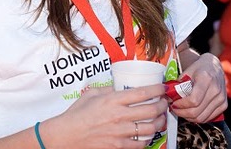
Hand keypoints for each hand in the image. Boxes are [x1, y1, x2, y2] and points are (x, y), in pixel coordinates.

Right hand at [41, 84, 167, 148]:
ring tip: (161, 118)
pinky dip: (148, 139)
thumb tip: (120, 87)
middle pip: (151, 110)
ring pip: (150, 128)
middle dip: (162, 106)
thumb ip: (108, 89)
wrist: (66, 136)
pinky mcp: (118, 147)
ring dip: (159, 122)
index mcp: (113, 100)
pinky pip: (140, 144)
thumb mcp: (91, 94)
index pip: (142, 92)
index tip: (162, 88)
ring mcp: (120, 133)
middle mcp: (119, 116)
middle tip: (164, 103)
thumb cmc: (77, 114)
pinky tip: (148, 134)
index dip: (157, 90)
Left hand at [170, 53, 226, 122]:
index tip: (173, 103)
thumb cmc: (199, 67)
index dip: (181, 105)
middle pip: (197, 111)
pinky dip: (197, 118)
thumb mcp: (187, 71)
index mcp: (206, 78)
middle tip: (174, 109)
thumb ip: (179, 84)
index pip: (193, 100)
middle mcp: (216, 89)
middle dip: (182, 113)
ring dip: (188, 117)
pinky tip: (190, 111)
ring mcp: (221, 98)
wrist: (214, 65)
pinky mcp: (224, 105)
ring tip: (181, 111)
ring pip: (202, 117)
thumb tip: (168, 96)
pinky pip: (208, 117)